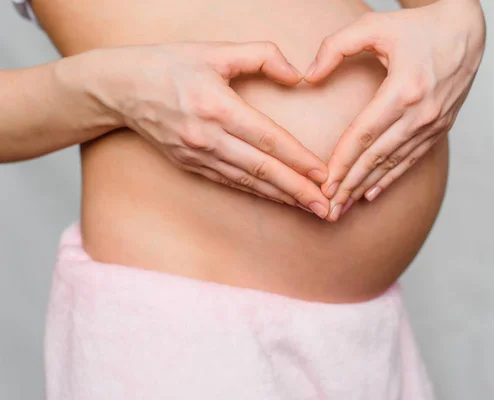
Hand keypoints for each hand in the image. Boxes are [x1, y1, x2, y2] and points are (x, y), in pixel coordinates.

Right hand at [88, 41, 329, 217]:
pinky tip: (276, 199)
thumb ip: (262, 56)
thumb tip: (297, 76)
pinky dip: (256, 193)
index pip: (268, 139)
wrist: (119, 88)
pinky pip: (230, 183)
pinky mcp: (190, 165)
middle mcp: (207, 137)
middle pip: (262, 169)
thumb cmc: (169, 64)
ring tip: (309, 209)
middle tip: (326, 207)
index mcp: (216, 107)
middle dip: (297, 190)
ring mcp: (197, 155)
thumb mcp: (215, 50)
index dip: (298, 159)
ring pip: (247, 182)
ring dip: (281, 197)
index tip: (324, 174)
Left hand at [304, 0, 485, 220]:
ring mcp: (433, 124)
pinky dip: (390, 179)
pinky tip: (371, 193)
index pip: (364, 135)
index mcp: (404, 89)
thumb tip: (308, 77)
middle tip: (328, 209)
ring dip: (366, 187)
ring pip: (393, 164)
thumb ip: (335, 47)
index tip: (324, 184)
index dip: (342, 162)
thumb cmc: (416, 27)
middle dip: (350, 185)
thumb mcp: (373, 25)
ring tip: (343, 207)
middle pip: (377, 157)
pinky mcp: (439, 128)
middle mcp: (421, 113)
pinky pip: (411, 160)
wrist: (464, 30)